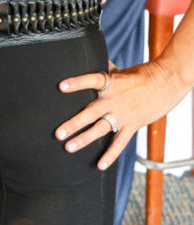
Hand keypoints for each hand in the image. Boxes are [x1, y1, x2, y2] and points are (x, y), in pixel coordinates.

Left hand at [55, 59, 185, 169]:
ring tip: (68, 147)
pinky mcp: (133, 125)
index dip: (77, 83)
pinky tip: (100, 165)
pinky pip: (120, 142)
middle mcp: (114, 100)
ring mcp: (123, 114)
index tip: (61, 86)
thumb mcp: (121, 70)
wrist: (166, 82)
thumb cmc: (142, 74)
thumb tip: (93, 59)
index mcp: (111, 83)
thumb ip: (106, 70)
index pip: (92, 80)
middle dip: (74, 123)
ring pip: (101, 129)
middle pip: (91, 112)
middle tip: (58, 133)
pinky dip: (110, 155)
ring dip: (85, 139)